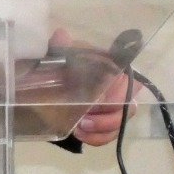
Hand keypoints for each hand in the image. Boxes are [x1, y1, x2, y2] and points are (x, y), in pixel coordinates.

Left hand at [45, 29, 131, 147]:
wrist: (45, 84)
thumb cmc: (56, 66)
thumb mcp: (55, 56)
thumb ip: (59, 46)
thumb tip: (62, 35)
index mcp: (107, 65)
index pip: (125, 76)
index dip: (117, 91)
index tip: (99, 100)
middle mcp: (115, 84)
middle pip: (128, 103)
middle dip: (109, 114)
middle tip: (86, 118)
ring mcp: (112, 105)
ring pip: (122, 120)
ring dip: (103, 127)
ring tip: (81, 128)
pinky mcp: (105, 122)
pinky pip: (111, 133)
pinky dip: (98, 137)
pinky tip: (81, 134)